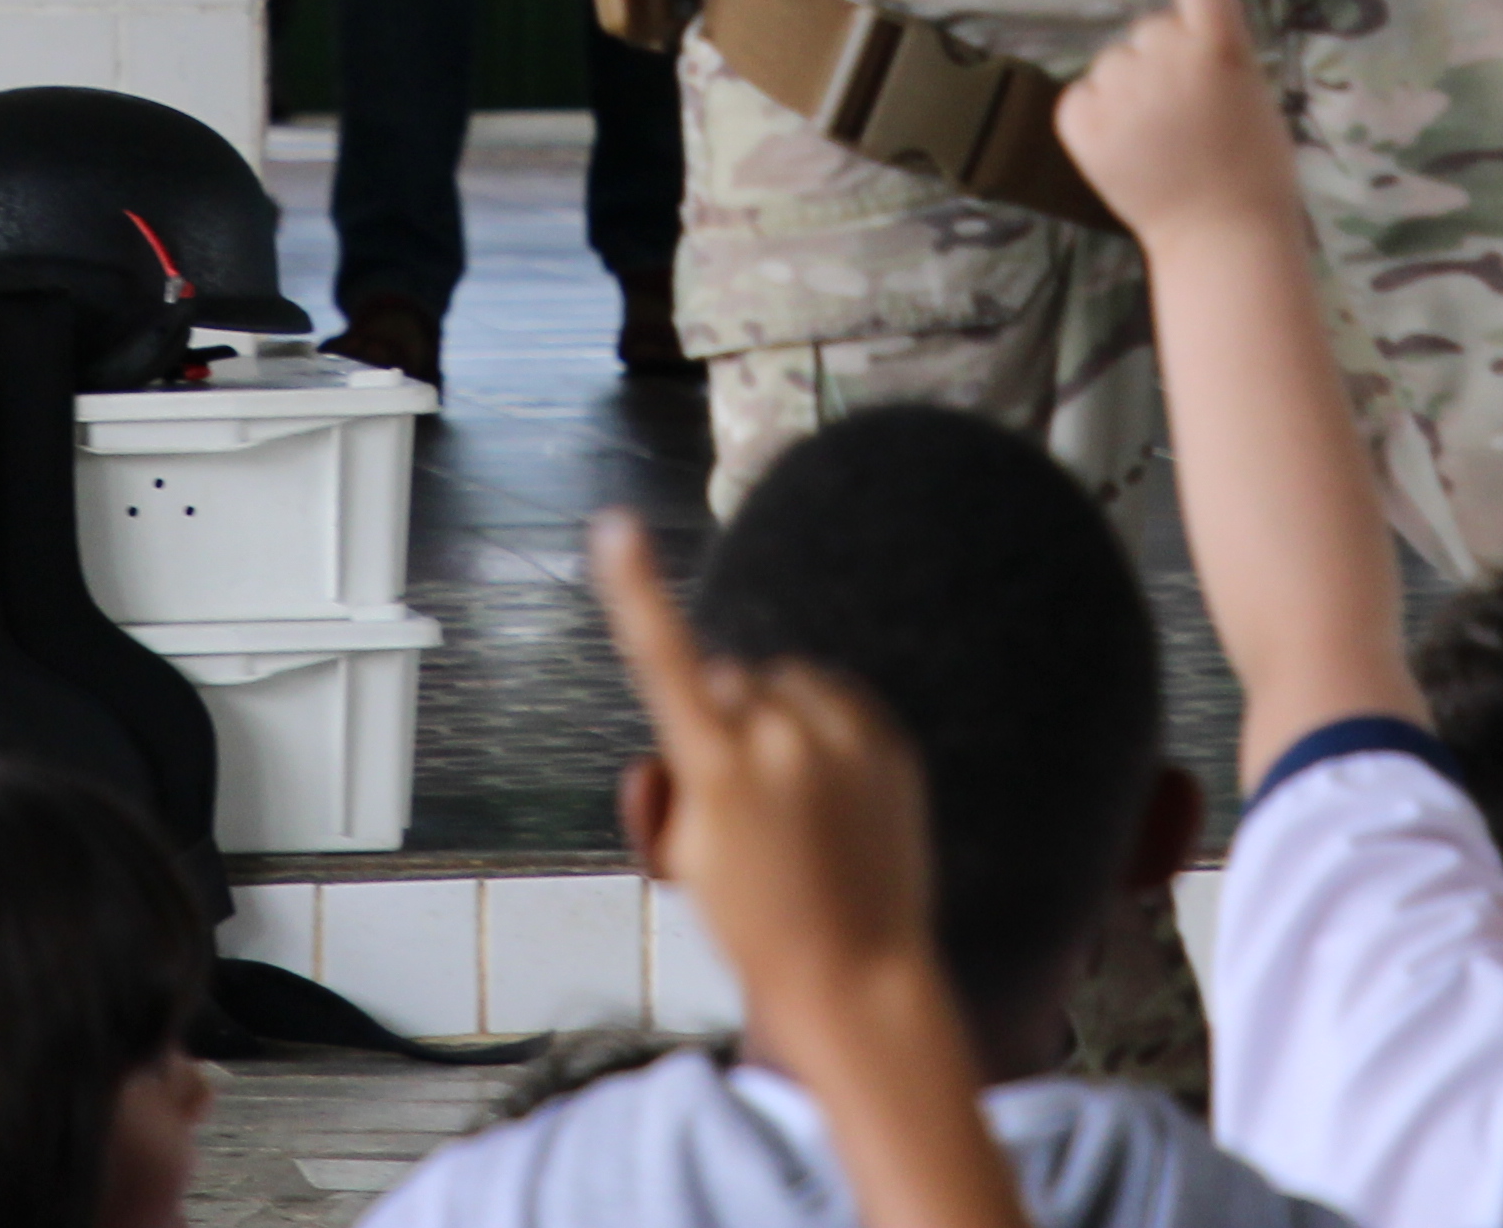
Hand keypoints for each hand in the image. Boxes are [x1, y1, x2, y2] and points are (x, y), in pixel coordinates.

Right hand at [593, 506, 945, 1023]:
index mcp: (718, 768)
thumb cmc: (757, 925)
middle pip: (725, 677)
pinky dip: (823, 725)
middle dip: (718, 718)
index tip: (614, 526)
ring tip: (790, 803)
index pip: (665, 659)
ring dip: (775, 718)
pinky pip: (837, 698)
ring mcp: (843, 736)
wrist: (857, 975)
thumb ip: (665, 788)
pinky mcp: (888, 741)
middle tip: (734, 802)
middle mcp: (781, 737)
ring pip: (783, 683)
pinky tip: (829, 789)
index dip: (633, 588)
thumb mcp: (684, 861)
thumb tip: (670, 748)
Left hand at [1054, 0, 1299, 254]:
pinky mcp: (1083, 123)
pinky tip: (1127, 152)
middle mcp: (1169, 61)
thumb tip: (1160, 41)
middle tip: (1193, 120)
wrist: (1223, 238)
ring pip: (1115, 67)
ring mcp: (1123, 92)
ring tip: (1165, 144)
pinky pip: (1081, 99)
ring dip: (1131, 95)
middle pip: (1150, 32)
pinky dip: (1096, 120)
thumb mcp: (1246, 94)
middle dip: (1164, 64)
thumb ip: (1206, 56)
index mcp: (1221, 50)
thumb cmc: (1248, 168)